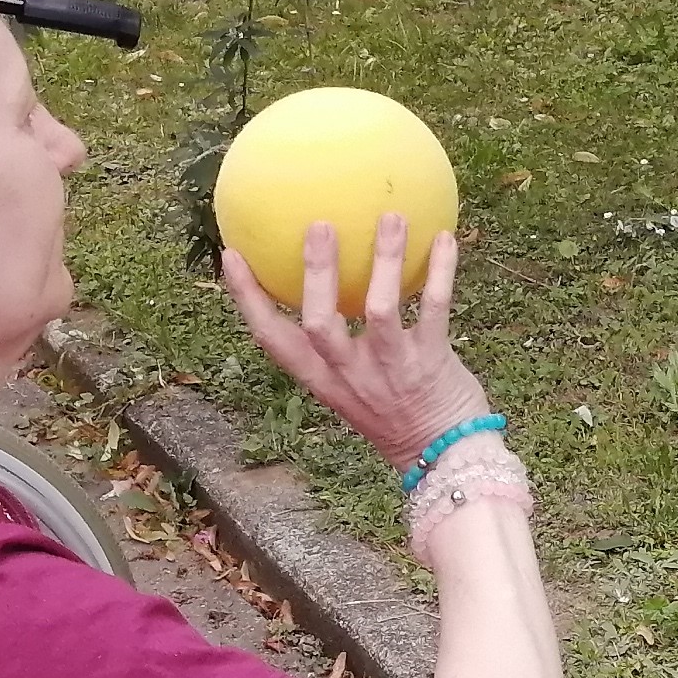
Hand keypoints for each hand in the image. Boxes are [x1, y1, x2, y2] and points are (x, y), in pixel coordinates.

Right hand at [220, 214, 488, 471]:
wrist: (446, 461)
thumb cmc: (400, 415)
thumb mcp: (354, 388)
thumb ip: (340, 347)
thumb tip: (333, 283)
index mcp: (323, 380)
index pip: (272, 339)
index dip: (248, 298)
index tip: (231, 255)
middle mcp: (350, 375)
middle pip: (319, 321)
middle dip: (316, 271)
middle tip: (318, 224)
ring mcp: (391, 370)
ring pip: (379, 309)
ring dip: (384, 259)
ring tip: (391, 216)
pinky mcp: (432, 363)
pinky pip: (434, 308)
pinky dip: (440, 271)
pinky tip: (444, 236)